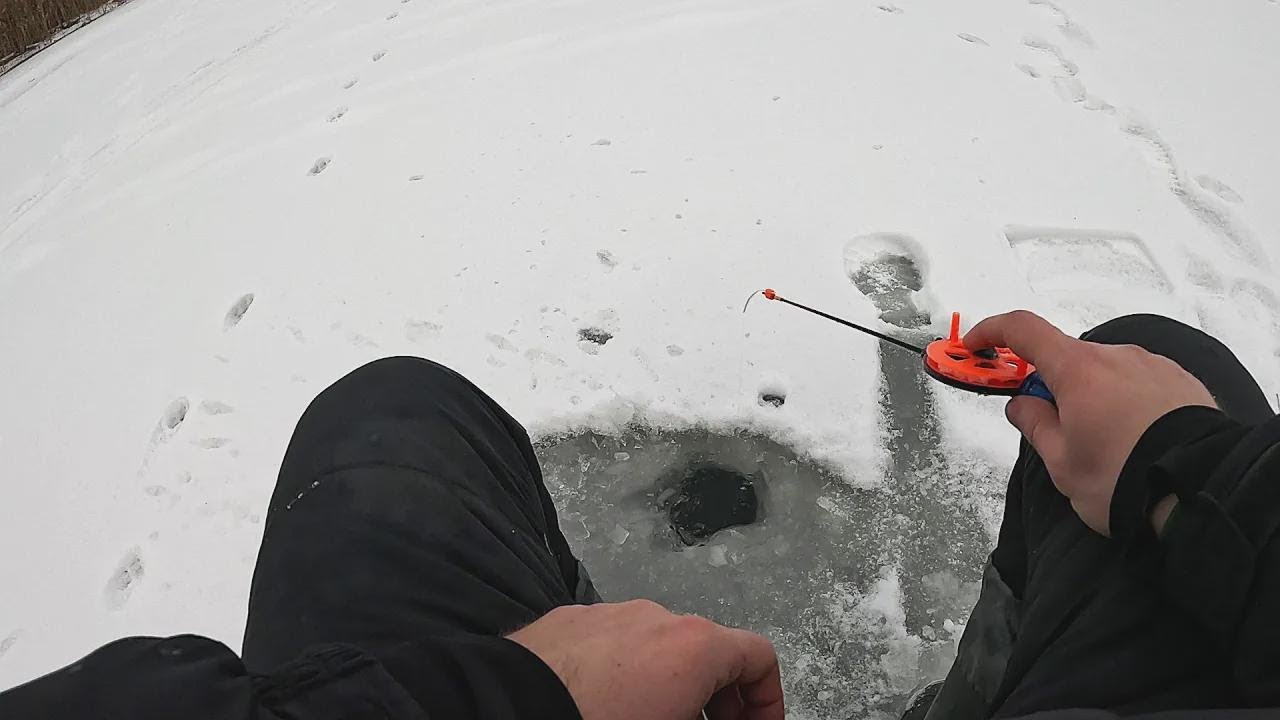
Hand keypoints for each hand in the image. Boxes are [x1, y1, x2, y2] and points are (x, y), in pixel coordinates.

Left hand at [507, 600, 783, 719]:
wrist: (507, 712)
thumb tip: (712, 717)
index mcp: (695, 646)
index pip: (760, 658)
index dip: (768, 703)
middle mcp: (657, 617)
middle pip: (709, 653)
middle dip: (718, 701)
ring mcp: (608, 614)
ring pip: (657, 649)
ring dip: (668, 687)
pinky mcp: (565, 623)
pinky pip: (611, 647)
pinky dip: (623, 676)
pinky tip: (601, 709)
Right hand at [964, 311, 1216, 535]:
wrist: (1203, 489)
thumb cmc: (1122, 478)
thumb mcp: (1062, 463)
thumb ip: (1035, 426)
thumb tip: (1022, 404)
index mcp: (1078, 370)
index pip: (1022, 330)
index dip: (991, 332)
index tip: (975, 346)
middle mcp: (1116, 355)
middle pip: (1068, 358)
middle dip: (1051, 386)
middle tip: (1051, 429)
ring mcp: (1153, 365)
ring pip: (1106, 371)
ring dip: (1091, 395)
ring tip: (1103, 445)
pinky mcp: (1182, 381)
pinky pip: (1139, 382)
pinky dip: (1125, 401)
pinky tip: (1134, 438)